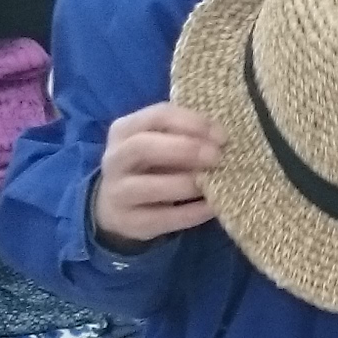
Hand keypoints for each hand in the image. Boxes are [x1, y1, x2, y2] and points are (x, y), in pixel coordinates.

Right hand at [91, 102, 222, 248]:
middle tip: (217, 157)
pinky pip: (162, 217)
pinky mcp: (128, 221)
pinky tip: (213, 207)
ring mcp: (117, 192)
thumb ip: (185, 136)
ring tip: (215, 183)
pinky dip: (191, 212)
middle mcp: (115, 158)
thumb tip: (222, 140)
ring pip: (149, 186)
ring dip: (186, 183)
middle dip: (185, 149)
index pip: (157, 116)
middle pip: (143, 147)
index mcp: (125, 129)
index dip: (192, 123)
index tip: (222, 135)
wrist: (118, 205)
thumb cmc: (150, 165)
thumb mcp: (161, 143)